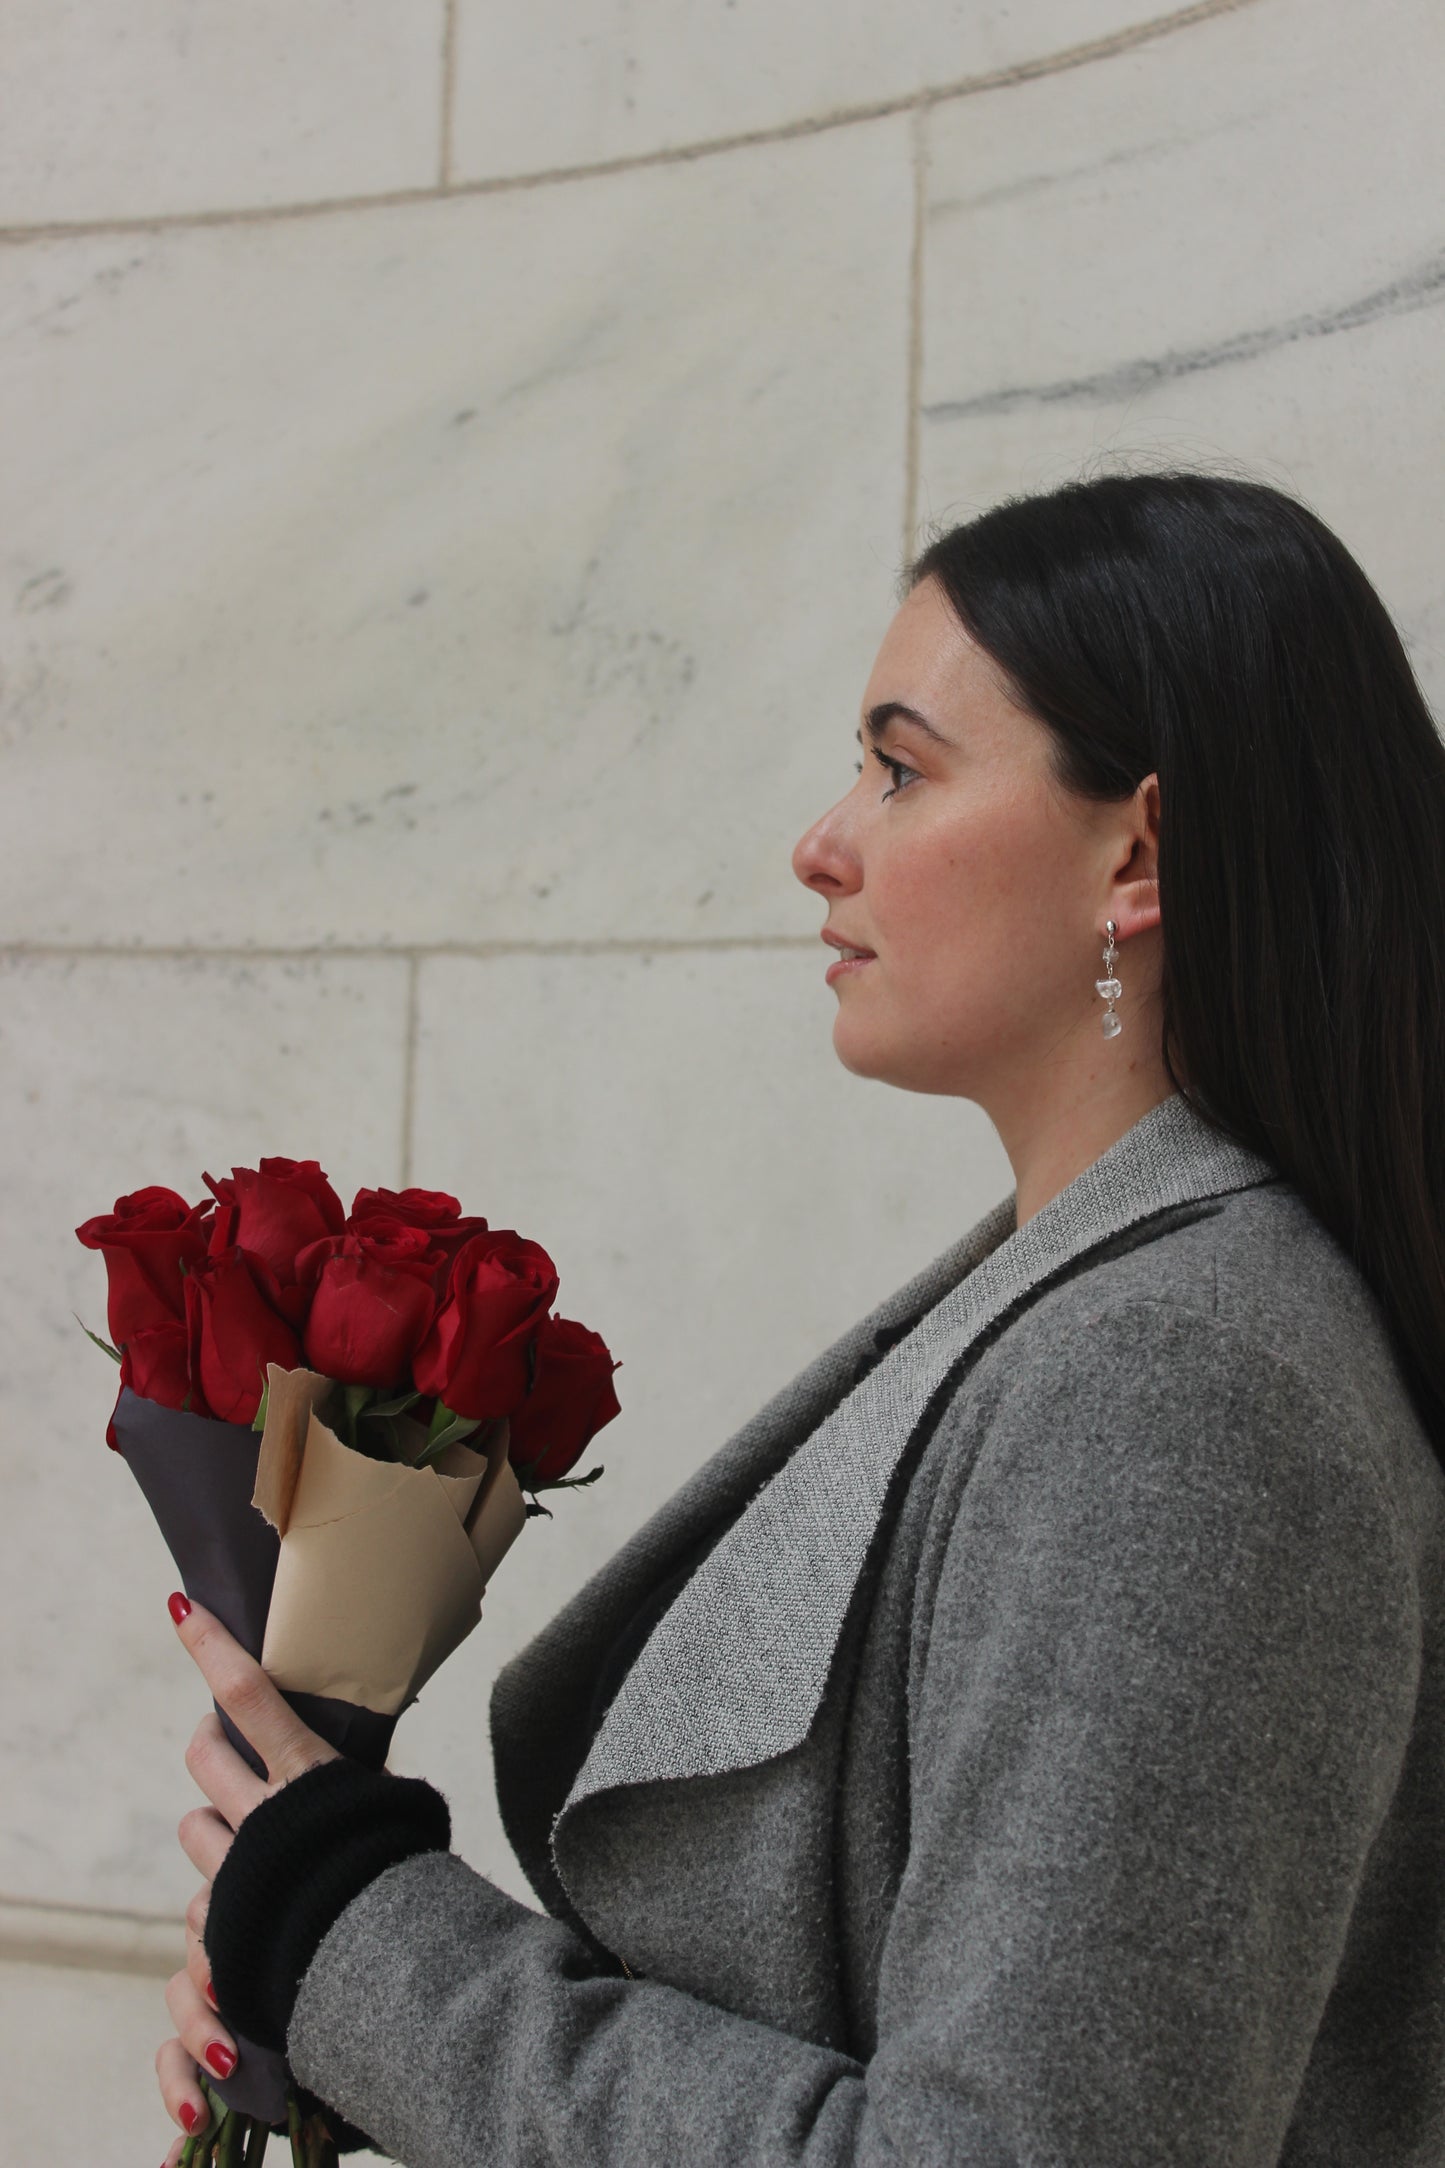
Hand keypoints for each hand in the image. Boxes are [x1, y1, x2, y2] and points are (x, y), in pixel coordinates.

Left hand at [156, 1592, 339, 2158]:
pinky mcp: (222, 1923)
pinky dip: (225, 1903)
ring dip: (218, 1831)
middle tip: (227, 1751)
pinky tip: (257, 1917)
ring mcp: (234, 1870)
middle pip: (204, 1752)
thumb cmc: (407, 1883)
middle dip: (210, 1745)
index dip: (209, 1646)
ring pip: (194, 1828)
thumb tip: (369, 1768)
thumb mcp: (395, 1815)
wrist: (389, 1979)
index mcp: (305, 1775)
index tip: (181, 1609)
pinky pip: (201, 1902)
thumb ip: (367, 1787)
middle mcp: (259, 1814)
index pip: (245, 1693)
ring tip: (255, 1852)